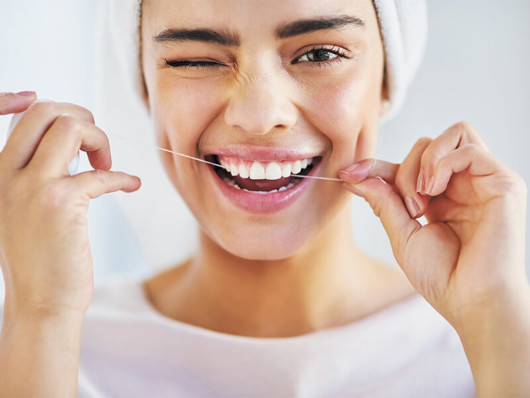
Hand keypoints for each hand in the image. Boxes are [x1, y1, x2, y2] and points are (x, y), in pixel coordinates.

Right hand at [0, 93, 140, 317]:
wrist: (40, 303)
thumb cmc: (40, 259)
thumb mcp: (22, 210)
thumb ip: (34, 176)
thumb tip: (68, 145)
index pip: (18, 118)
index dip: (47, 105)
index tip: (76, 116)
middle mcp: (6, 175)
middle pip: (45, 111)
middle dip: (81, 116)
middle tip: (96, 143)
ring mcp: (31, 187)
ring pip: (70, 127)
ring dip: (100, 138)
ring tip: (108, 163)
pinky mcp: (61, 204)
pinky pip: (101, 173)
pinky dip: (123, 177)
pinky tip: (131, 185)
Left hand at [340, 122, 528, 327]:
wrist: (471, 300)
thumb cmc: (442, 276)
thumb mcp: (402, 234)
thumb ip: (383, 200)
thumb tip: (355, 176)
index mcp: (442, 198)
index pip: (407, 164)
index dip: (376, 165)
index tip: (348, 174)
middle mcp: (464, 185)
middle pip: (427, 145)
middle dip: (403, 169)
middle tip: (408, 207)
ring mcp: (484, 181)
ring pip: (451, 135)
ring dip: (423, 162)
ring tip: (421, 199)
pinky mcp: (503, 182)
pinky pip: (468, 147)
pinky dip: (442, 162)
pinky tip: (434, 192)